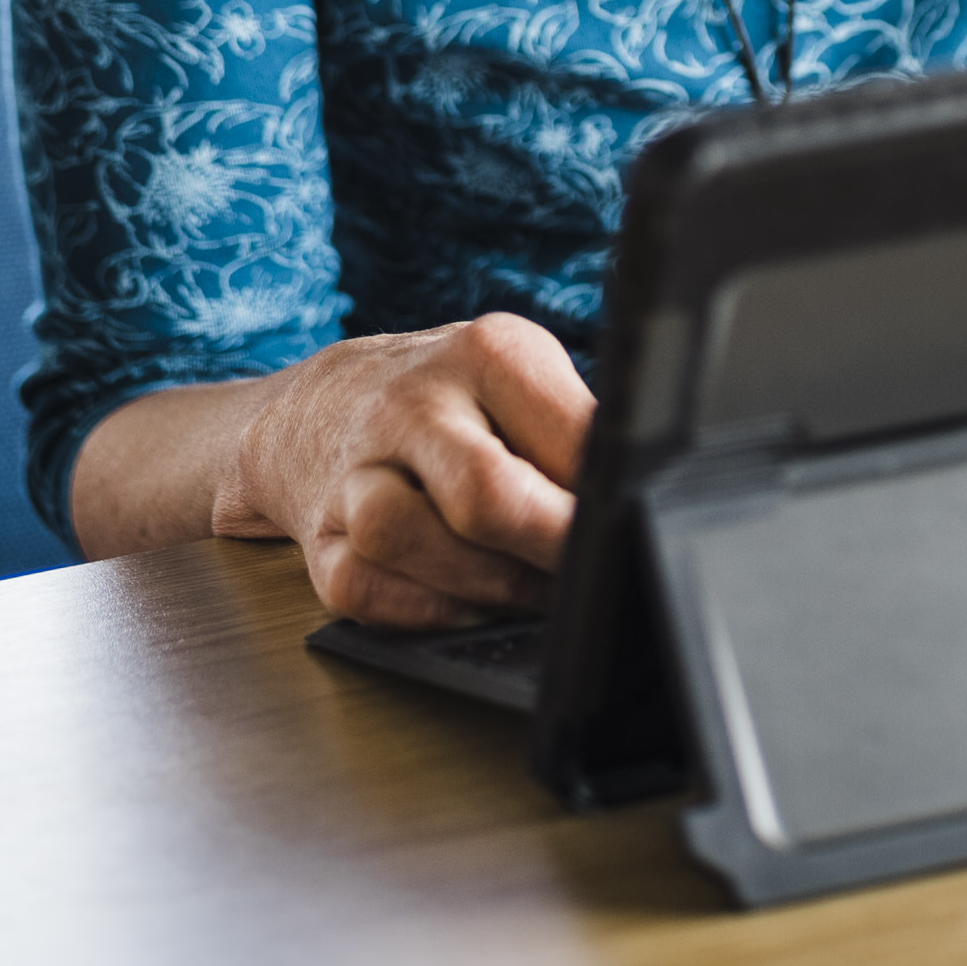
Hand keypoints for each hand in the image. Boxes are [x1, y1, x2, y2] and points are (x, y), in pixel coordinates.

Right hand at [223, 315, 595, 629]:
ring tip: (531, 591)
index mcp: (484, 353)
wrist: (326, 404)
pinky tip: (467, 602)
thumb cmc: (452, 395)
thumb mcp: (522, 377)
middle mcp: (411, 404)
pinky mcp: (320, 539)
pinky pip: (370, 594)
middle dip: (550, 553)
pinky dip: (428, 612)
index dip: (604, 503)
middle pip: (486, 496)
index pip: (564, 438)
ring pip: (411, 543)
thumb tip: (645, 502)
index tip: (629, 530)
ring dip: (486, 588)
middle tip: (588, 577)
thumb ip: (578, 431)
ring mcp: (355, 472)